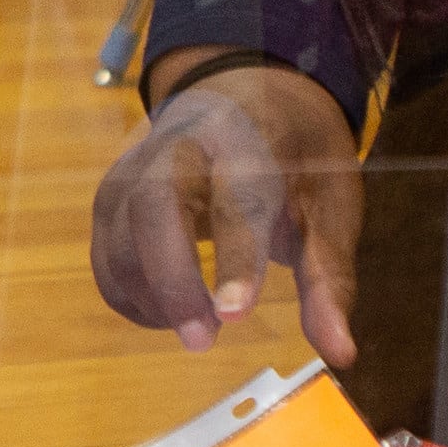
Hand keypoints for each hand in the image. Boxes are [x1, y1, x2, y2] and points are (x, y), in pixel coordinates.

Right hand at [89, 58, 363, 363]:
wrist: (245, 93)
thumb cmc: (295, 156)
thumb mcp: (331, 205)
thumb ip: (330, 279)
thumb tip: (341, 353)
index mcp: (249, 136)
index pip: (238, 196)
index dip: (235, 258)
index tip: (233, 316)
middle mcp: (181, 140)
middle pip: (153, 204)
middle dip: (172, 279)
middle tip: (202, 339)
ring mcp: (136, 164)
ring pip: (119, 231)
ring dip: (150, 294)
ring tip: (197, 331)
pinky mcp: (113, 192)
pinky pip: (106, 252)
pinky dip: (130, 294)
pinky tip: (170, 313)